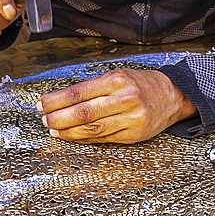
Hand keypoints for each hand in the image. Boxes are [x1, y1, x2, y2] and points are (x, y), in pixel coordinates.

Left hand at [37, 69, 197, 143]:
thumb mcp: (118, 77)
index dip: (56, 100)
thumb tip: (61, 101)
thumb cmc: (140, 85)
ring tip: (54, 130)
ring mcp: (130, 118)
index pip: (78, 92)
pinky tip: (72, 136)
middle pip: (83, 113)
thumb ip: (93, 89)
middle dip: (58, 118)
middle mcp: (124, 99)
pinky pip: (104, 138)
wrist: (172, 96)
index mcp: (117, 80)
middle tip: (44, 120)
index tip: (42, 104)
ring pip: (92, 129)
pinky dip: (84, 138)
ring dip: (69, 131)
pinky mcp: (134, 134)